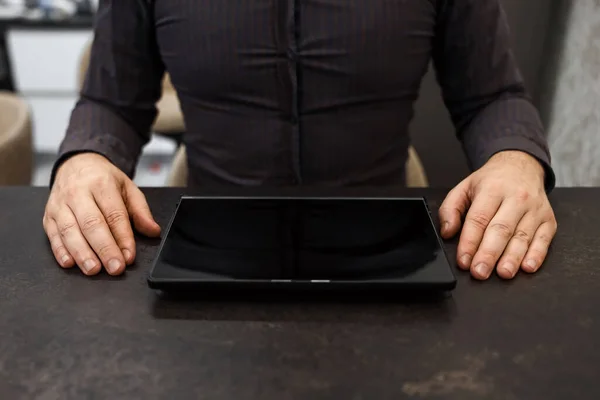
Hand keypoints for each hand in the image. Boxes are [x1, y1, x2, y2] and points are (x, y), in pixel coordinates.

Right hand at [43, 153, 160, 275]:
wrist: (76, 164)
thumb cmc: (103, 179)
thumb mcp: (127, 188)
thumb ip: (141, 211)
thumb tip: (153, 231)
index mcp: (101, 184)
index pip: (114, 215)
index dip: (122, 237)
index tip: (129, 256)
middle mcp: (78, 193)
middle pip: (92, 224)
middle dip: (104, 249)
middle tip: (114, 268)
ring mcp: (60, 205)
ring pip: (70, 231)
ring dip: (81, 253)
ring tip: (93, 269)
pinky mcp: (48, 215)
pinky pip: (52, 234)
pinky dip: (60, 250)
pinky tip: (70, 263)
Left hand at [438, 151, 556, 279]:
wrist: (521, 166)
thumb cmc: (492, 182)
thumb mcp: (464, 187)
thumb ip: (450, 209)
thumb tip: (448, 232)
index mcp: (492, 190)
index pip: (479, 219)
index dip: (470, 242)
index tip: (463, 260)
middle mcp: (516, 198)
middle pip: (501, 229)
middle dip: (489, 254)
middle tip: (480, 272)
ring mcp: (534, 210)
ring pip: (522, 236)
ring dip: (512, 258)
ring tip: (503, 273)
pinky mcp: (548, 220)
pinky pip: (544, 239)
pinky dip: (537, 255)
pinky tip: (527, 267)